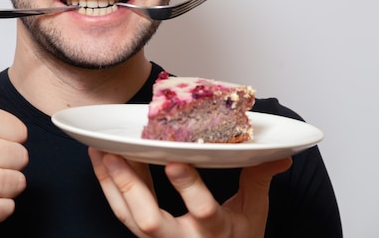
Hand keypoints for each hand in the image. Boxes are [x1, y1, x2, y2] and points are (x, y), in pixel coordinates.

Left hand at [89, 148, 291, 237]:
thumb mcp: (254, 213)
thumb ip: (259, 181)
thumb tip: (281, 155)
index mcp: (213, 232)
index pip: (202, 211)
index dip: (188, 188)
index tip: (176, 161)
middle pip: (149, 221)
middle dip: (130, 187)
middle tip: (116, 154)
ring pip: (127, 216)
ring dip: (110, 182)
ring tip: (98, 150)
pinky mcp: (142, 234)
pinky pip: (120, 212)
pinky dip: (108, 185)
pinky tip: (100, 159)